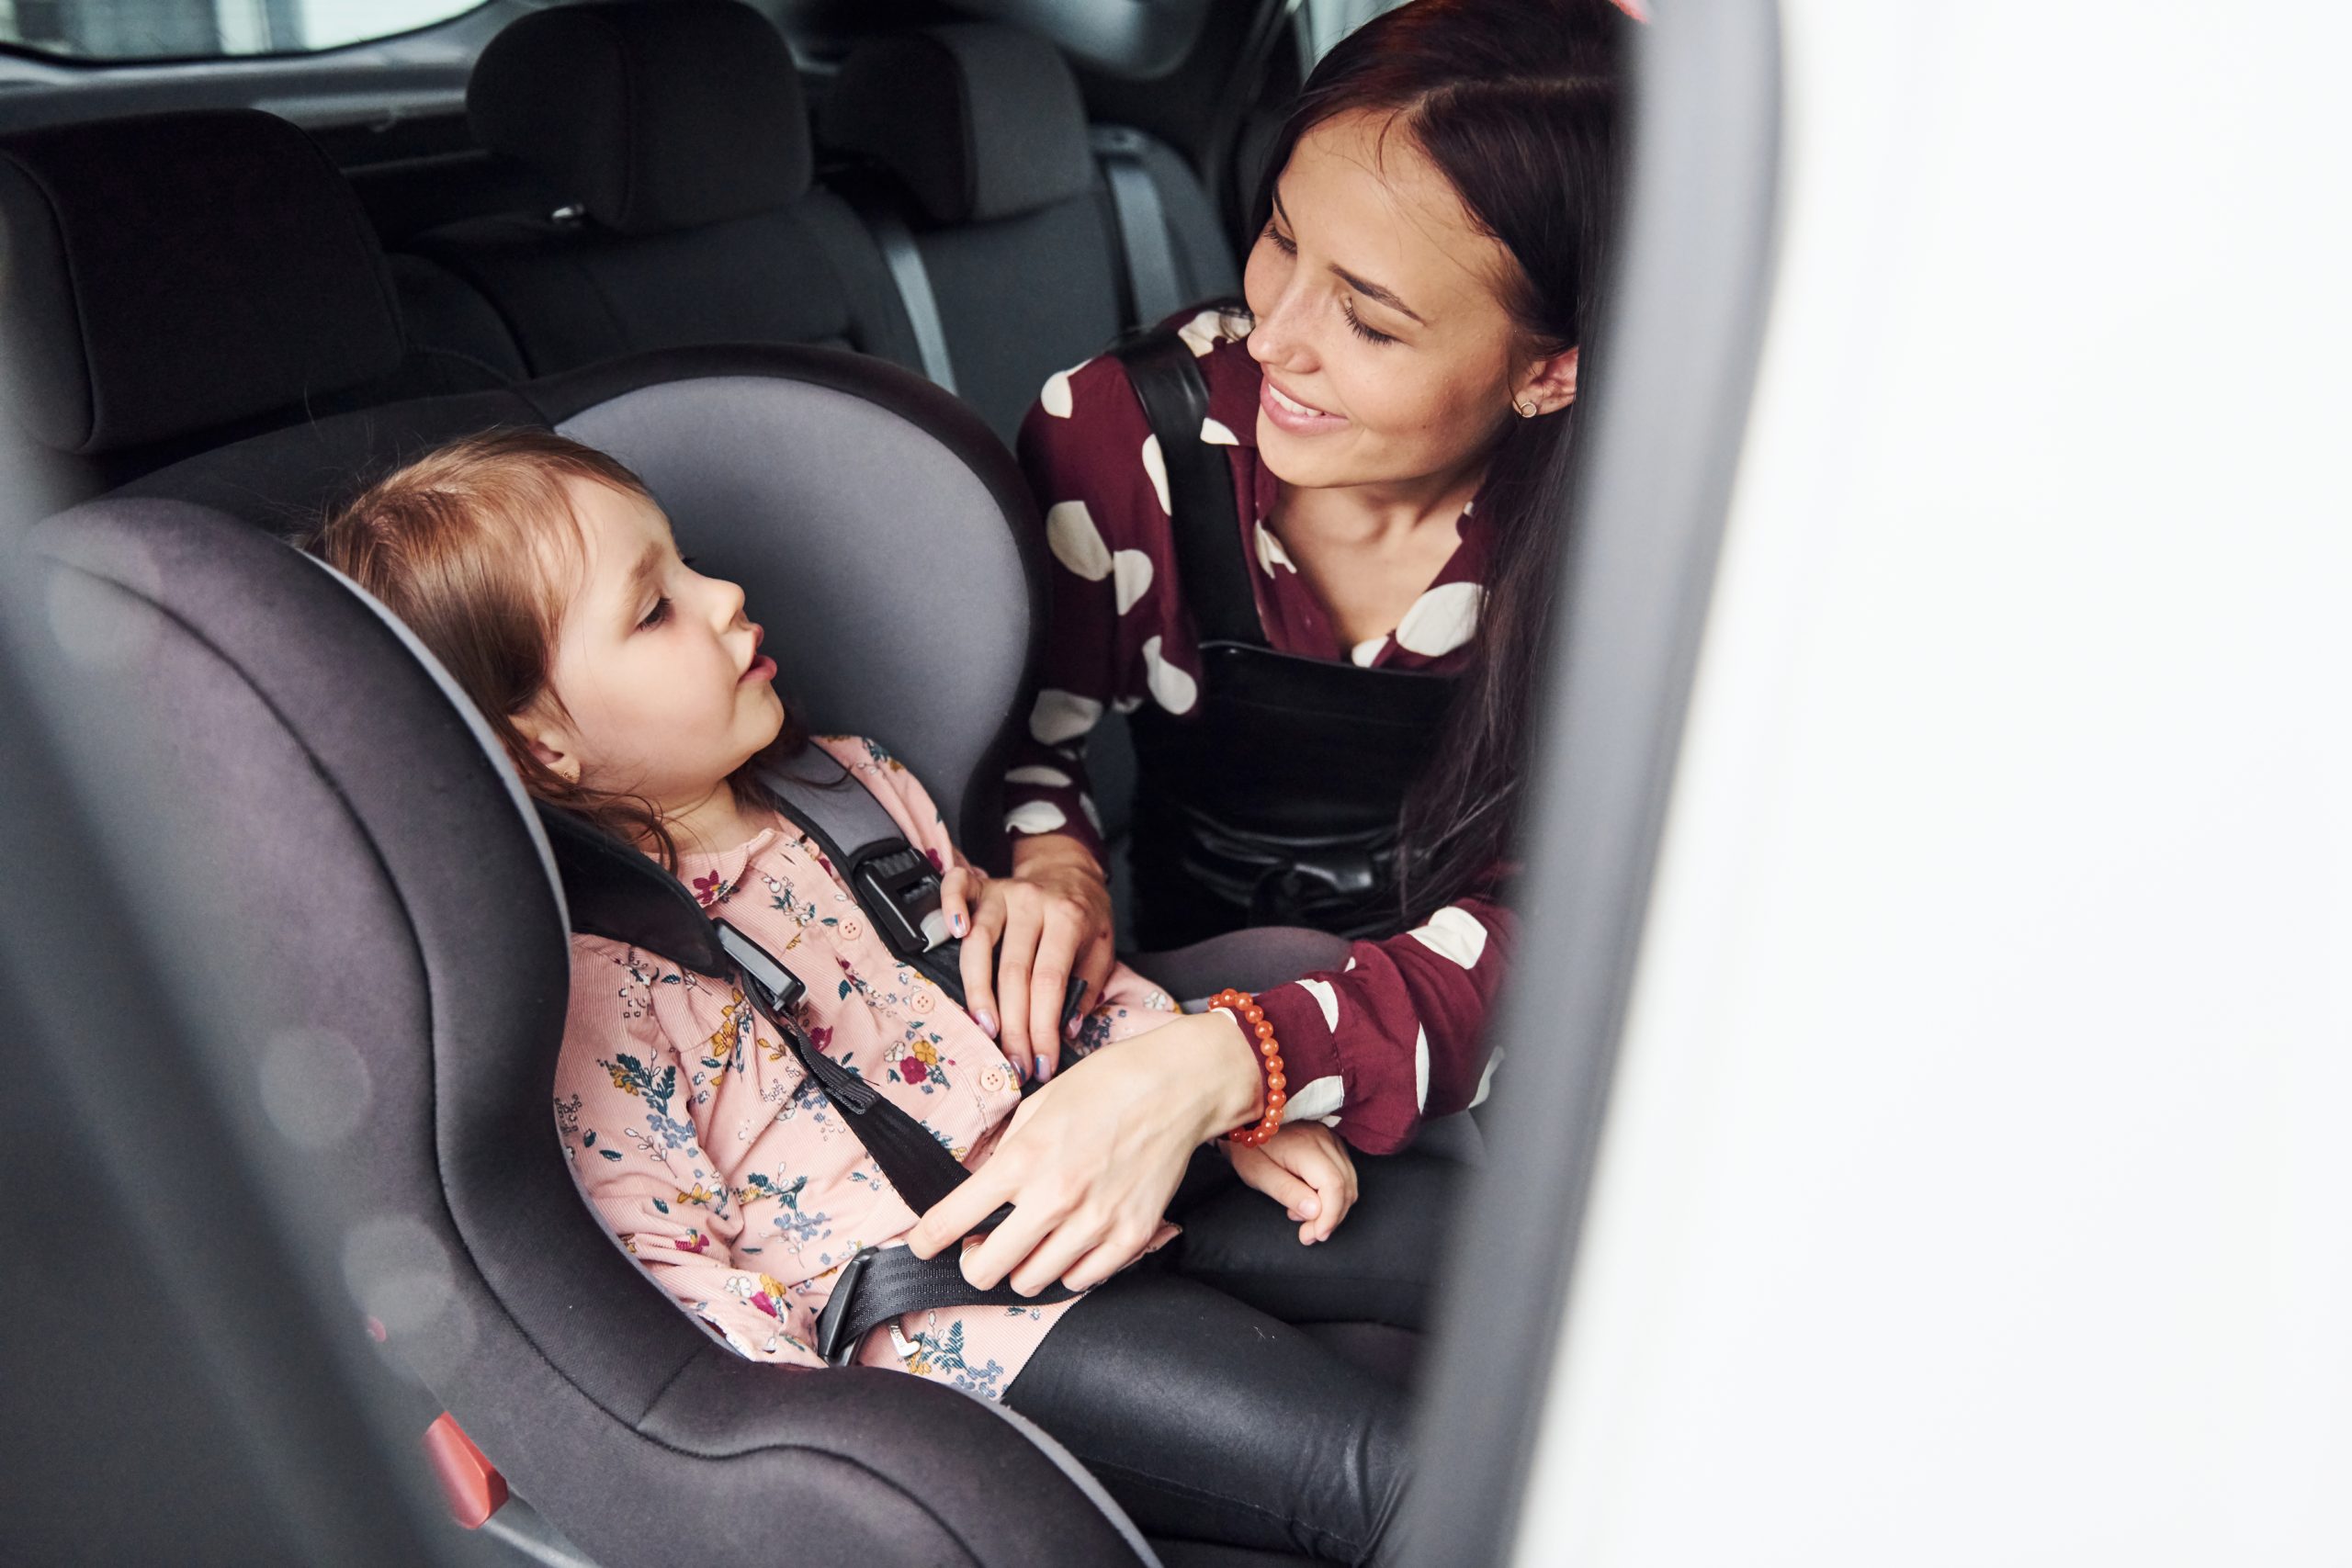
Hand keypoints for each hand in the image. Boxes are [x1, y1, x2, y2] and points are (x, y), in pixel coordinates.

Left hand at [905, 1009, 1263, 1294]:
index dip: (926, 1240)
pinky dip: (1068, 1268)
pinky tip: (1069, 1243)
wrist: (1177, 1086)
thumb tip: (980, 1190)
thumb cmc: (1107, 1085)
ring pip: (1032, 1282)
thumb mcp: (1039, 1105)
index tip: (923, 1244)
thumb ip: (1006, 1152)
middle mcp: (1055, 1198)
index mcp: (1023, 1159)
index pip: (952, 1220)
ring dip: (1022, 1267)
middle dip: (975, 1261)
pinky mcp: (1130, 1237)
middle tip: (982, 1246)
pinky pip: (1081, 1279)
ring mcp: (1095, 1223)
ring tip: (1031, 1242)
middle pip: (987, 1270)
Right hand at [939, 834, 1113, 1081]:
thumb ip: (1089, 986)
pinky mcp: (981, 885)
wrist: (1070, 868)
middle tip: (1013, 1064)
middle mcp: (1033, 903)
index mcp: (1068, 919)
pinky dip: (950, 906)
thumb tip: (1066, 1029)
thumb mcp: (1103, 947)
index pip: (1051, 982)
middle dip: (1012, 1026)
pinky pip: (957, 889)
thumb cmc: (1085, 915)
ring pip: (980, 944)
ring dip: (978, 992)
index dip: (1043, 1027)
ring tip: (984, 1030)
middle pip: (1014, 972)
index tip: (1041, 1064)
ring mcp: (1003, 892)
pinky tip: (950, 933)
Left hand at [1227, 1122, 1357, 1244]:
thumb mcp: (1258, 1174)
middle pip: (1345, 1186)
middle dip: (1331, 1217)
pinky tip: (1311, 1202)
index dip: (1329, 1215)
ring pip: (1349, 1182)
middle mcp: (1324, 1139)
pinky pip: (1344, 1174)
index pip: (1333, 1185)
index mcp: (1305, 1146)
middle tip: (1307, 1234)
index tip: (1314, 1235)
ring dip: (1333, 1209)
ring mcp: (1331, 1139)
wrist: (1247, 1124)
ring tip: (1304, 1218)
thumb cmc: (1247, 1150)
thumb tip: (1316, 1212)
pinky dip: (1334, 1196)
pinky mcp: (1332, 1143)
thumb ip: (1287, 1192)